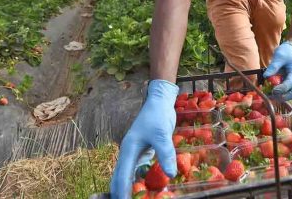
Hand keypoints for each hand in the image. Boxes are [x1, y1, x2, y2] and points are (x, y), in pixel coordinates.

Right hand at [110, 80, 178, 197]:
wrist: (159, 101)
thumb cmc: (158, 116)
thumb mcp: (162, 134)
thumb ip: (165, 153)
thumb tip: (170, 175)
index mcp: (128, 149)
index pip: (122, 176)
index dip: (122, 192)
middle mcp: (128, 153)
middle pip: (120, 178)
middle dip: (121, 192)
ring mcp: (134, 153)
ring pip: (128, 175)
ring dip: (129, 188)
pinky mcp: (142, 152)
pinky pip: (137, 170)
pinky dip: (138, 180)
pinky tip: (144, 188)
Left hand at [263, 41, 291, 100]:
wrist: (289, 50)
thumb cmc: (285, 52)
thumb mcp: (279, 57)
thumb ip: (273, 67)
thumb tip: (266, 76)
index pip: (290, 83)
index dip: (282, 89)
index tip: (273, 91)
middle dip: (282, 97)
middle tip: (270, 96)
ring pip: (288, 95)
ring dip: (279, 97)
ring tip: (267, 95)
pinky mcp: (287, 84)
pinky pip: (284, 92)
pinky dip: (277, 93)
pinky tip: (268, 92)